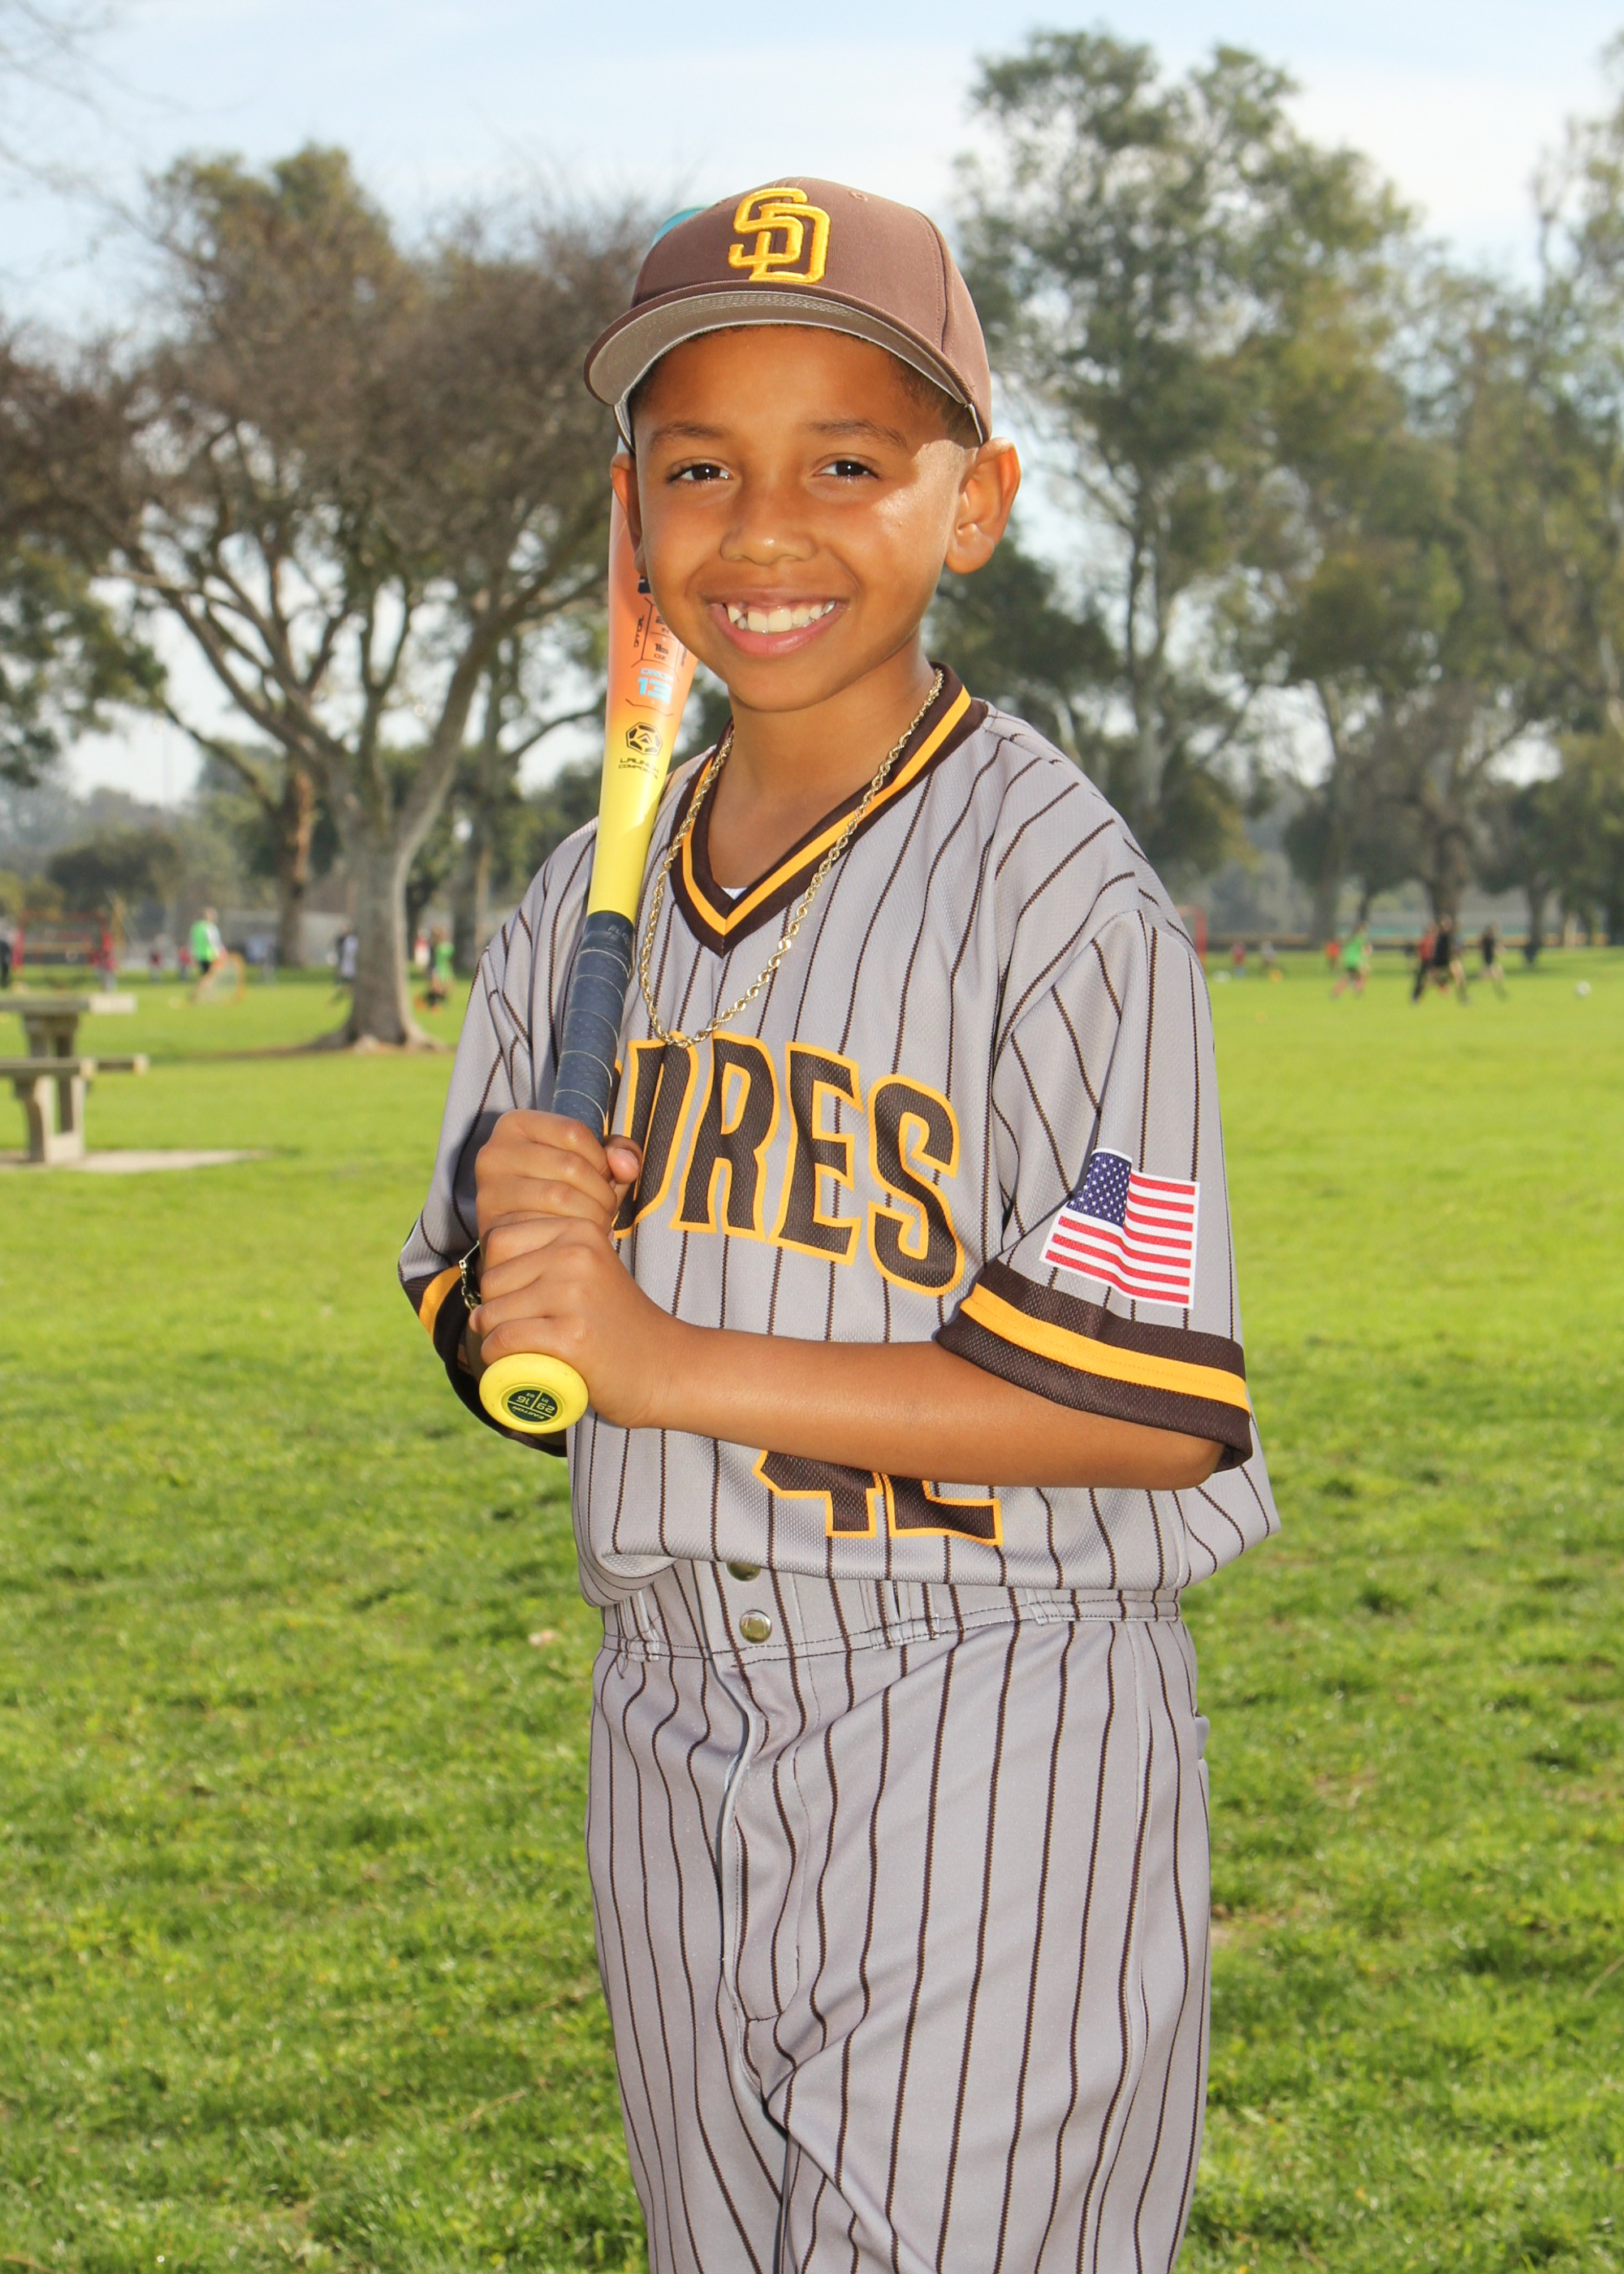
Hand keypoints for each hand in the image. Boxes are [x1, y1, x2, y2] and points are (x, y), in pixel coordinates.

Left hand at [468, 1110, 677, 1426]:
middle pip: (492, 1277)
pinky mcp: (571, 1336)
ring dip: (494, 1335)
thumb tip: (487, 1244)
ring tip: (526, 1344)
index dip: (499, 1272)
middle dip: (494, 1306)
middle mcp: (576, 1254)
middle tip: (525, 1325)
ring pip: (492, 1312)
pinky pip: (505, 1340)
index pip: (499, 1238)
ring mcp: (574, 1294)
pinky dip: (500, 1356)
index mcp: (578, 1229)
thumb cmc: (611, 1318)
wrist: (660, 1364)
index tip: (524, 1296)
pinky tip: (519, 1361)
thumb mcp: (587, 1264)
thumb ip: (548, 1243)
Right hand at [474, 1108, 639, 1244]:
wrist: (522, 1242)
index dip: (601, 1159)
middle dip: (601, 1193)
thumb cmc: (560, 1193)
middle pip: (570, 1165)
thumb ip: (618, 1154)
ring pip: (560, 1196)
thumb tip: (627, 1165)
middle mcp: (495, 1152)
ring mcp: (489, 1189)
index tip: (605, 1179)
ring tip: (597, 1226)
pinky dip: (570, 1235)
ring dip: (591, 1216)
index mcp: (516, 1125)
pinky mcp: (492, 1224)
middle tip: (607, 1211)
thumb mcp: (591, 1163)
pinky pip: (544, 1226)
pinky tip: (576, 1240)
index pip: (574, 1132)